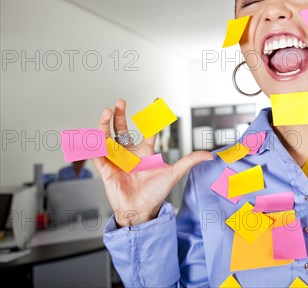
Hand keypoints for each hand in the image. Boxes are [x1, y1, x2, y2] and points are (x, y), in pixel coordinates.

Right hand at [91, 99, 213, 226]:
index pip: (148, 130)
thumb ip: (190, 161)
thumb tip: (210, 155)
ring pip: (107, 138)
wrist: (141, 211)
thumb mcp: (174, 173)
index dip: (151, 117)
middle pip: (122, 130)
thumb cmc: (156, 194)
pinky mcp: (106, 169)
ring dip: (105, 124)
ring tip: (106, 111)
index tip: (156, 101)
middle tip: (119, 102)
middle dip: (120, 115)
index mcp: (145, 153)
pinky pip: (97, 154)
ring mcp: (117, 161)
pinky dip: (93, 144)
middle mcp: (130, 154)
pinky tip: (93, 133)